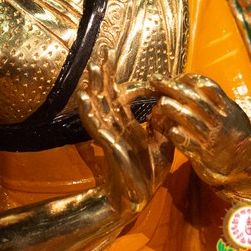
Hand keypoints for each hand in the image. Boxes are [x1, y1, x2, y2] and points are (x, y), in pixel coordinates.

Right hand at [77, 48, 169, 219]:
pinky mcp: (110, 146)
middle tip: (99, 52)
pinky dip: (91, 113)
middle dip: (102, 75)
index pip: (119, 96)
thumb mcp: (162, 144)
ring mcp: (111, 136)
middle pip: (106, 96)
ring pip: (98, 108)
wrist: (137, 198)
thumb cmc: (147, 173)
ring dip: (94, 88)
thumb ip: (162, 125)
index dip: (114, 78)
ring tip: (89, 69)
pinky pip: (98, 127)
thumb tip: (165, 106)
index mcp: (128, 125)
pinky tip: (85, 100)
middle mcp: (116, 127)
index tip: (110, 57)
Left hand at [149, 74, 250, 197]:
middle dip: (173, 87)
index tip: (176, 76)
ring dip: (173, 109)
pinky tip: (166, 127)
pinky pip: (188, 143)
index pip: (209, 87)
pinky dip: (177, 134)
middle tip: (155, 79)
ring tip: (160, 102)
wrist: (248, 168)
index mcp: (227, 109)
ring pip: (190, 119)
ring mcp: (212, 139)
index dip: (191, 80)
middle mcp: (220, 122)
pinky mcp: (204, 156)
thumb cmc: (235, 137)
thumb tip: (195, 84)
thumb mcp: (233, 115)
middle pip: (195, 100)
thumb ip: (217, 102)